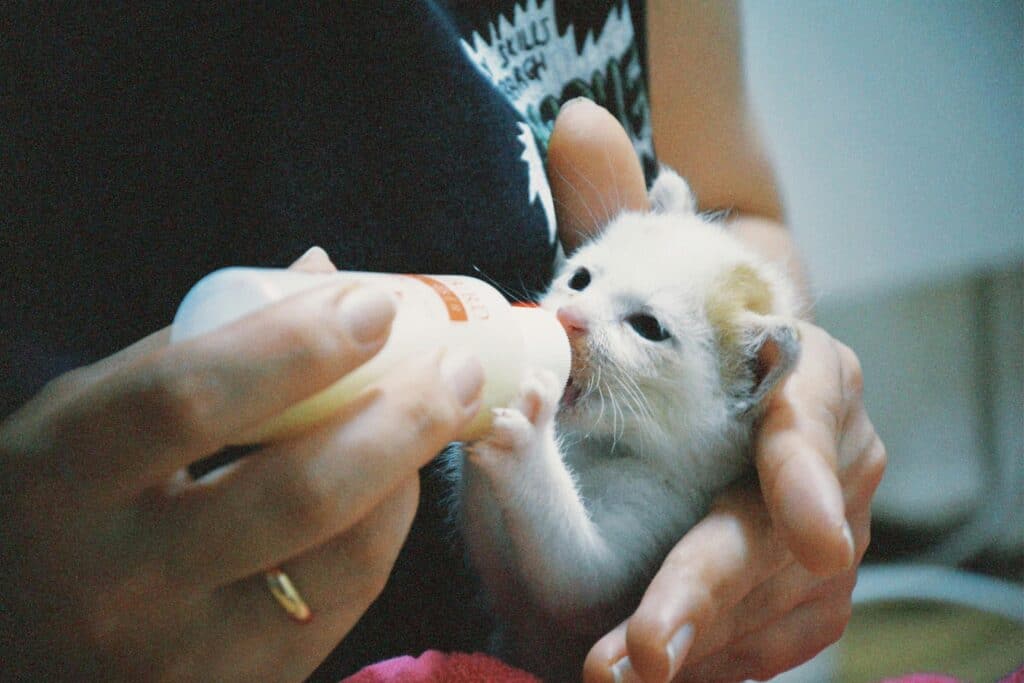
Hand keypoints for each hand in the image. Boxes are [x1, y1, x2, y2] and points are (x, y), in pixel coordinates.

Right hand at [0, 248, 483, 680]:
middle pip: (297, 494)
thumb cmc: (58, 504)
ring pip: (342, 556)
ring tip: (438, 411)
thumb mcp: (86, 414)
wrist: (23, 639)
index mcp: (58, 481)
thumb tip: (321, 273)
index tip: (376, 306)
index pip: (190, 400)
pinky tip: (394, 480)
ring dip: (409, 470)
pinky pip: (345, 602)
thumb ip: (197, 347)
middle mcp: (115, 583)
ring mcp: (180, 656)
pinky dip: (386, 527)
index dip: (296, 347)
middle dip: (401, 417)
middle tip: (457, 366)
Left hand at [546, 100, 885, 682]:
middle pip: (793, 533)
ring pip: (779, 602)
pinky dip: (713, 660)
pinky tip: (650, 673)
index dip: (816, 461)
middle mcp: (827, 459)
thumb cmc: (666, 342)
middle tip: (645, 642)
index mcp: (799, 374)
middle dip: (717, 589)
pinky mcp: (794, 594)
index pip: (822, 408)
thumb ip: (609, 207)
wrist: (696, 411)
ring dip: (701, 643)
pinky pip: (768, 639)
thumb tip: (577, 122)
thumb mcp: (632, 278)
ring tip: (617, 671)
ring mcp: (818, 536)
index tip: (808, 520)